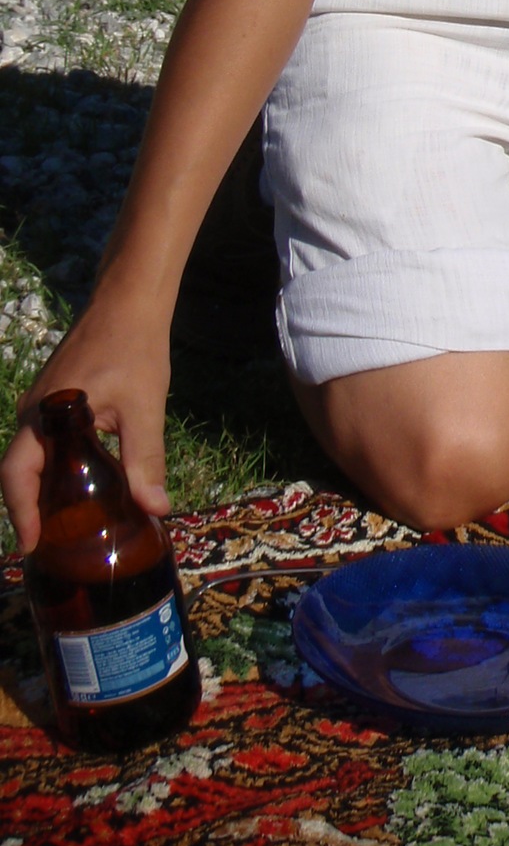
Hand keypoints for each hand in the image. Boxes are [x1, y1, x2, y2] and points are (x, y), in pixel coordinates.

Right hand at [1, 296, 170, 553]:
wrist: (129, 301)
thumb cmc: (135, 348)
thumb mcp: (144, 408)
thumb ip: (146, 459)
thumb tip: (156, 508)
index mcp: (46, 415)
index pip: (15, 474)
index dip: (19, 512)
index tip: (30, 545)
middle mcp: (34, 411)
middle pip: (18, 470)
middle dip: (29, 508)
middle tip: (51, 543)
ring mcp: (42, 402)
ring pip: (31, 455)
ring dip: (41, 489)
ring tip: (65, 523)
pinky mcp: (55, 397)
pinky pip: (44, 441)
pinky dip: (53, 467)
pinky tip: (80, 483)